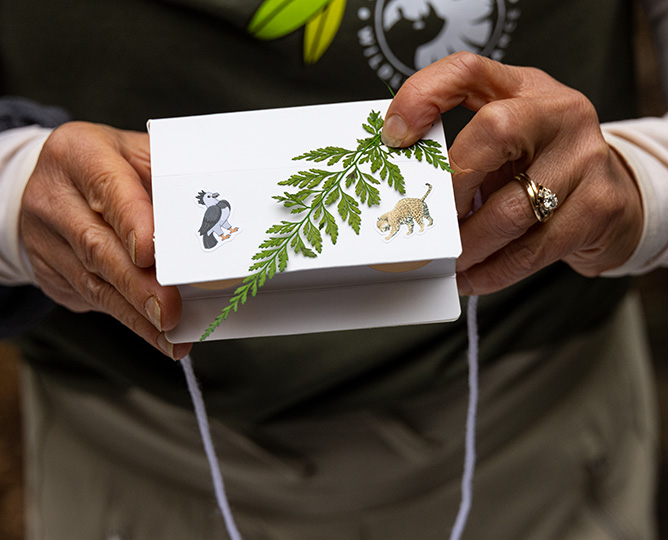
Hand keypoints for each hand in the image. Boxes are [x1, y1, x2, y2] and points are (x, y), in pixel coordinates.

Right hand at [20, 122, 191, 358]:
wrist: (51, 185)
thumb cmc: (108, 167)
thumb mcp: (134, 153)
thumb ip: (166, 176)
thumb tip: (213, 210)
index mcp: (80, 154)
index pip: (107, 187)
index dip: (131, 221)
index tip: (150, 253)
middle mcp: (57, 198)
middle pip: (97, 245)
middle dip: (138, 283)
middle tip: (168, 310)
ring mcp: (48, 238)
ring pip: (95, 281)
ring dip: (136, 312)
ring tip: (170, 331)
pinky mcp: (53, 273)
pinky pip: (93, 299)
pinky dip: (130, 320)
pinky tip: (156, 334)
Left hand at [381, 52, 642, 294]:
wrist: (614, 197)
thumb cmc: (541, 164)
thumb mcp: (506, 139)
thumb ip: (462, 146)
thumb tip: (406, 184)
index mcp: (524, 89)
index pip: (468, 71)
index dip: (425, 95)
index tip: (394, 136)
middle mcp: (559, 114)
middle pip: (495, 131)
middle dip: (451, 186)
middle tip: (430, 222)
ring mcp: (584, 158)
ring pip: (511, 208)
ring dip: (467, 245)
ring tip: (445, 262)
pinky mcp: (597, 208)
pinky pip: (532, 249)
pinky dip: (492, 271)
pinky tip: (470, 277)